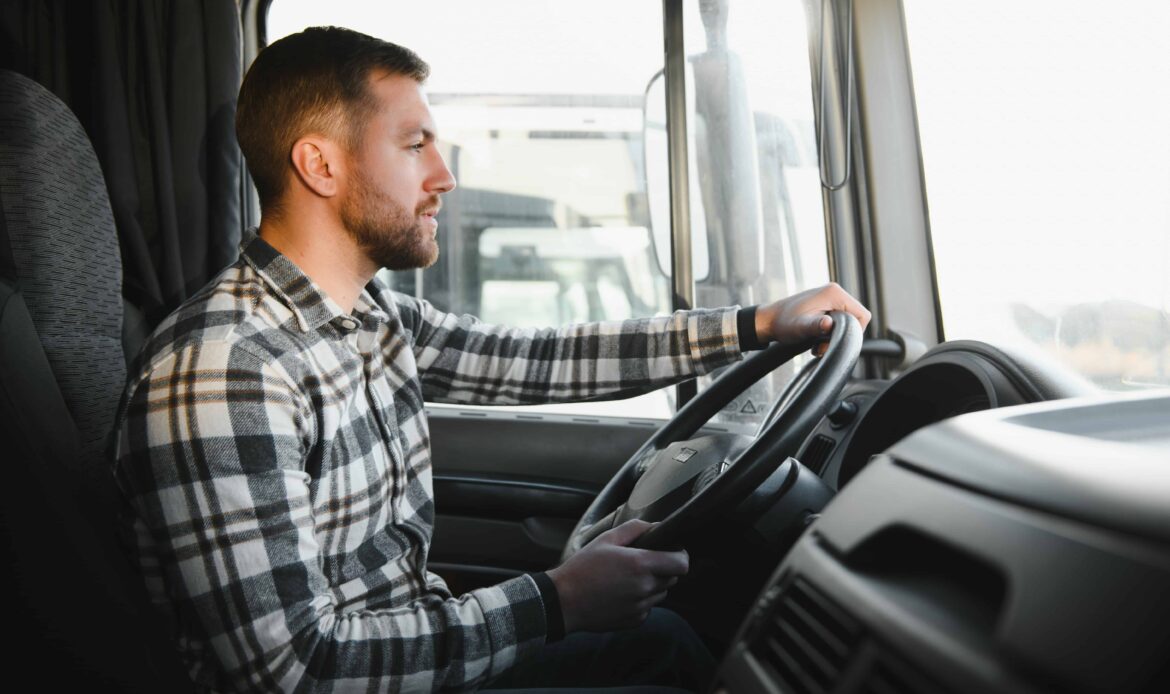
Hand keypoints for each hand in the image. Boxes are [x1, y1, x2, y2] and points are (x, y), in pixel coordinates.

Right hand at [546, 520, 686, 632]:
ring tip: (629, 578)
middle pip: (673, 578)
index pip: (681, 563)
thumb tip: (656, 526)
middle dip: (664, 568)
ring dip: (653, 584)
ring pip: (661, 593)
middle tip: (644, 562)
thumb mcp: (606, 539)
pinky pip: (648, 607)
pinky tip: (621, 593)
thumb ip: (635, 528)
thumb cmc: (583, 568)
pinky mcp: (635, 620)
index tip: (672, 551)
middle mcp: (644, 588)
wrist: (564, 601)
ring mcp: (641, 607)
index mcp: (640, 565)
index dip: (680, 555)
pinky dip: (641, 600)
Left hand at [754, 282, 870, 355]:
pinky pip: (838, 321)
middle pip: (855, 319)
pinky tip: (816, 339)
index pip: (862, 315)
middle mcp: (834, 292)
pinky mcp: (825, 305)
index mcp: (834, 293)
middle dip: (842, 336)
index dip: (854, 332)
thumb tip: (828, 324)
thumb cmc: (783, 323)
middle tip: (822, 345)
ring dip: (835, 336)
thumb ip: (816, 326)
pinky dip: (830, 332)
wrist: (769, 320)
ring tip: (817, 343)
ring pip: (846, 322)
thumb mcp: (800, 328)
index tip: (835, 341)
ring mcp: (830, 298)